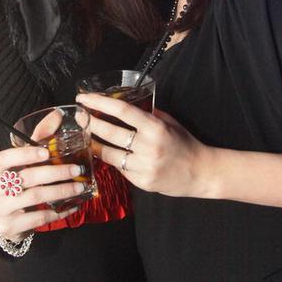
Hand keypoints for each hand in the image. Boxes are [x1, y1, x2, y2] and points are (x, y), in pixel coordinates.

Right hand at [0, 145, 84, 241]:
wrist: (5, 220)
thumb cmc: (15, 188)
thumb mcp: (17, 171)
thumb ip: (30, 158)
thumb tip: (55, 145)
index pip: (4, 158)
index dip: (25, 154)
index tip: (47, 152)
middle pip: (26, 178)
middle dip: (55, 172)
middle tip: (76, 170)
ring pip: (35, 197)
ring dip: (61, 191)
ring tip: (79, 187)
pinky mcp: (9, 226)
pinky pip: (39, 218)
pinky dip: (58, 211)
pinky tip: (72, 206)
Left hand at [76, 93, 206, 197]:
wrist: (201, 173)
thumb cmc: (185, 144)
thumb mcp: (169, 122)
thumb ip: (148, 114)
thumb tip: (123, 105)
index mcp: (155, 127)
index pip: (122, 111)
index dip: (99, 103)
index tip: (84, 98)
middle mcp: (148, 147)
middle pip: (109, 132)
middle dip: (90, 123)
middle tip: (79, 116)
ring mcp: (143, 166)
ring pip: (108, 154)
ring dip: (94, 143)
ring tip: (87, 135)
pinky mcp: (141, 182)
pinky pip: (119, 168)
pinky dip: (112, 159)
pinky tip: (106, 152)